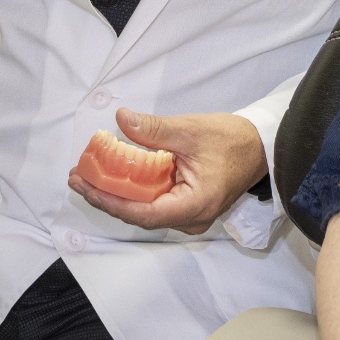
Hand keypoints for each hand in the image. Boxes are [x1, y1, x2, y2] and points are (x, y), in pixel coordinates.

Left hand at [67, 106, 266, 234]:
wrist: (261, 147)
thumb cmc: (232, 140)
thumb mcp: (191, 131)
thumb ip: (155, 129)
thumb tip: (121, 119)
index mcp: (194, 205)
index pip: (143, 213)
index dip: (110, 201)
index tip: (85, 186)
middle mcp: (191, 219)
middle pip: (139, 215)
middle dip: (106, 196)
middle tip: (78, 177)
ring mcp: (189, 216)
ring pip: (145, 210)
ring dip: (117, 193)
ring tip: (88, 175)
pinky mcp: (187, 207)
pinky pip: (154, 203)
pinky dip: (133, 190)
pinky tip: (114, 175)